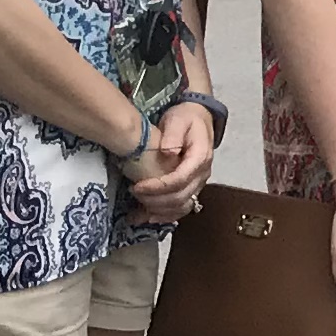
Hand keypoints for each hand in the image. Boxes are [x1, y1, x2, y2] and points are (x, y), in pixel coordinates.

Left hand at [123, 103, 215, 224]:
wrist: (198, 118)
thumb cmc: (186, 118)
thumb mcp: (178, 120)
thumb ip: (173, 135)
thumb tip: (167, 152)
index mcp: (200, 158)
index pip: (180, 180)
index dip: (158, 187)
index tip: (137, 186)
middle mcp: (203, 174)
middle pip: (181, 197)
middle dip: (155, 200)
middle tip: (133, 193)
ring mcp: (199, 182)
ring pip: (182, 206)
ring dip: (160, 212)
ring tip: (137, 212)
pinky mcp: (192, 187)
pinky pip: (182, 207)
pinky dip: (166, 215)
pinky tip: (148, 217)